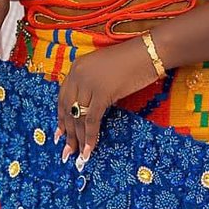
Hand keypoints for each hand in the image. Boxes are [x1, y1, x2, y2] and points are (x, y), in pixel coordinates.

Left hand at [57, 37, 159, 164]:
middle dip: (67, 132)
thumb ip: (92, 86)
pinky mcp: (101, 92)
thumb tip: (87, 109)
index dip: (61, 118)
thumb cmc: (131, 61)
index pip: (63, 97)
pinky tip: (90, 149)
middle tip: (67, 152)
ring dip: (77, 139)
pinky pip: (91, 119)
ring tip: (78, 155)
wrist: (148, 53)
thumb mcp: (104, 71)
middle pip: (67, 108)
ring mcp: (88, 83)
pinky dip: (90, 136)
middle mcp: (78, 74)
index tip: (60, 134)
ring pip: (78, 116)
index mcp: (77, 67)